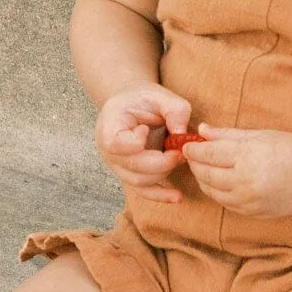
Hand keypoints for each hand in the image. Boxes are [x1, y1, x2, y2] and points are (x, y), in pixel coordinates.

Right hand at [96, 84, 192, 203]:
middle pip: (133, 168)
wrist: (132, 106)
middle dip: (162, 162)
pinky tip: (177, 197)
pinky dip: (161, 195)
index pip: (117, 144)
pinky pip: (144, 192)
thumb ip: (174, 109)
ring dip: (165, 173)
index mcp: (109, 128)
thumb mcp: (159, 95)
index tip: (146, 127)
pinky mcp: (131, 176)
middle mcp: (109, 152)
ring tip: (180, 158)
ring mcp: (119, 167)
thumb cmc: (143, 100)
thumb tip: (182, 134)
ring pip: (141, 182)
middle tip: (181, 150)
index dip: (136, 141)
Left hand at [182, 124, 291, 217]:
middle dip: (195, 165)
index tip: (187, 146)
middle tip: (192, 157)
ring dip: (204, 180)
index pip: (209, 154)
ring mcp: (250, 200)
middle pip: (206, 174)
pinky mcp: (254, 213)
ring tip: (204, 169)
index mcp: (248, 156)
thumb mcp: (260, 135)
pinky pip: (226, 204)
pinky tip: (219, 183)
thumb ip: (228, 134)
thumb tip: (201, 131)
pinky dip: (218, 193)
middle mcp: (246, 181)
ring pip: (213, 192)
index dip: (194, 150)